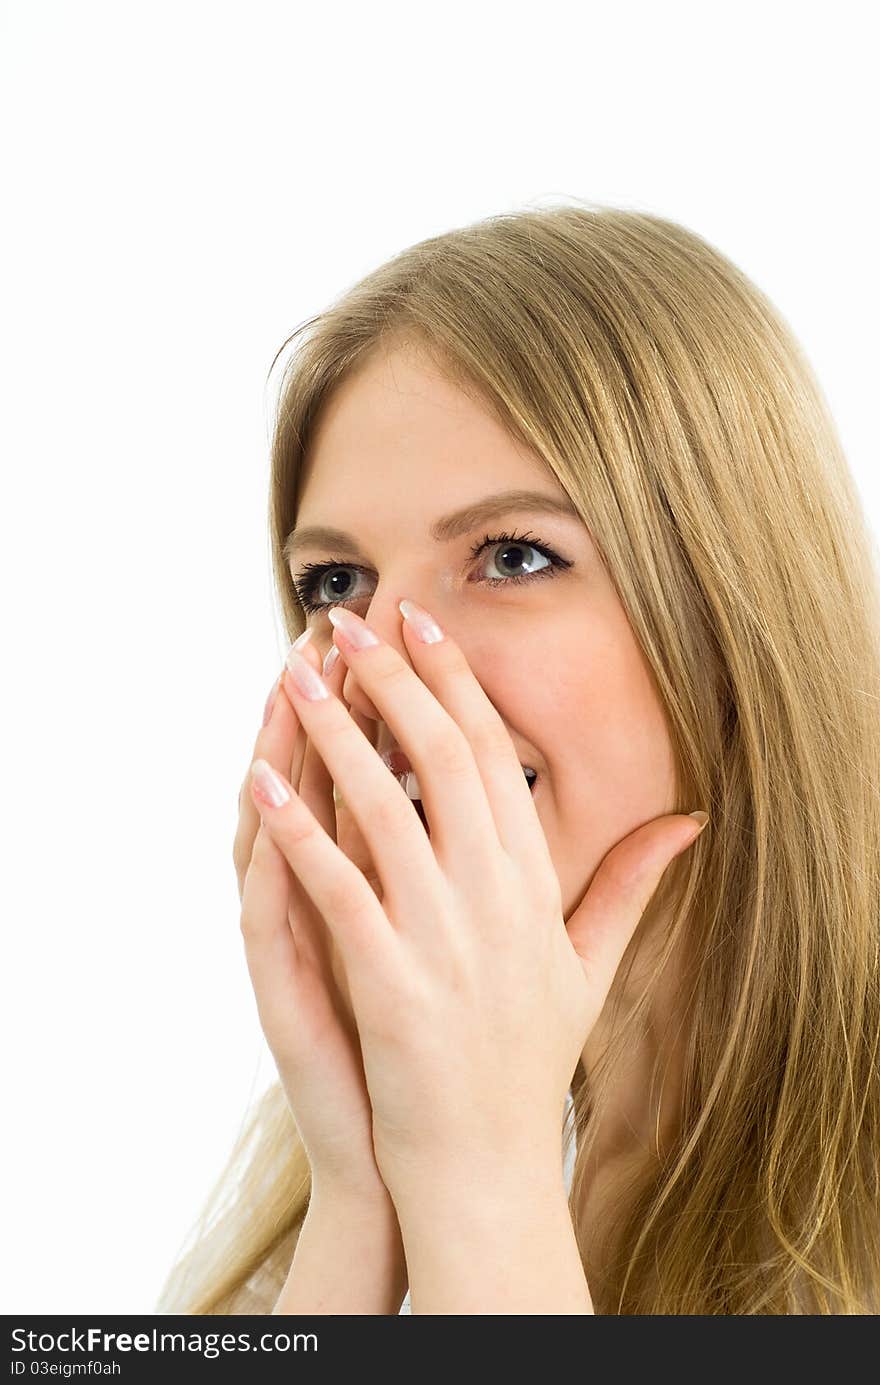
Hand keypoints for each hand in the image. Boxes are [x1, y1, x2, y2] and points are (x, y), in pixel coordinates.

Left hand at [248, 599, 707, 1204]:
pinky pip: (339, 890)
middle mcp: (494, 897)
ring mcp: (443, 940)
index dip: (454, 681)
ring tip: (292, 675)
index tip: (420, 622)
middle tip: (349, 620)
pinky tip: (261, 783)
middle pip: (441, 760)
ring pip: (385, 809)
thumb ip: (631, 883)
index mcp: (532, 882)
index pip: (494, 755)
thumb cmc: (530, 1060)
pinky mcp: (392, 986)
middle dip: (392, 679)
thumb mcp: (591, 965)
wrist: (488, 1167)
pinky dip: (299, 832)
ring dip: (335, 734)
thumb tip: (688, 821)